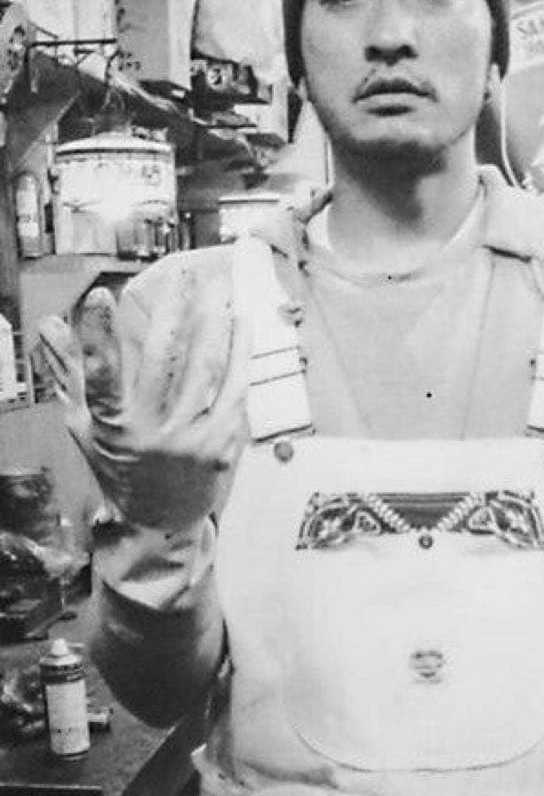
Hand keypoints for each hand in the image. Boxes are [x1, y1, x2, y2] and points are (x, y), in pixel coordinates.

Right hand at [38, 265, 247, 532]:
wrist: (161, 522)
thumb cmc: (119, 465)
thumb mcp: (86, 426)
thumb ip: (70, 373)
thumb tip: (49, 324)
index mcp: (112, 427)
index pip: (101, 377)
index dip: (97, 336)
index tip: (99, 296)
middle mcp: (152, 434)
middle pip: (164, 359)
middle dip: (173, 309)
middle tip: (184, 273)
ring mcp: (192, 440)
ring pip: (206, 367)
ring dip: (214, 321)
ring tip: (218, 289)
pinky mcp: (224, 443)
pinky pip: (235, 387)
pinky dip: (240, 353)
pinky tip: (241, 326)